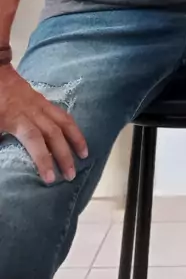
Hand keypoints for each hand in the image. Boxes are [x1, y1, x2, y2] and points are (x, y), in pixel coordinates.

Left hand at [0, 63, 87, 183]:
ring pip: (63, 120)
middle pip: (53, 133)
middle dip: (64, 155)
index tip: (51, 178)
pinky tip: (75, 136)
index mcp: (17, 118)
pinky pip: (61, 113)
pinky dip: (71, 125)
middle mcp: (33, 111)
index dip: (43, 159)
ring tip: (84, 154)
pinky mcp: (42, 99)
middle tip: (71, 175)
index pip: (35, 140)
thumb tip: (3, 159)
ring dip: (76, 138)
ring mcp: (40, 103)